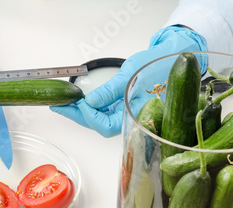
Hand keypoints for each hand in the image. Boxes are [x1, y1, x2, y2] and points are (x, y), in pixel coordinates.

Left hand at [51, 26, 207, 136]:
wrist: (172, 57)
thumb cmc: (157, 65)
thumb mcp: (130, 76)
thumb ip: (109, 91)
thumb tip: (90, 101)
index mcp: (138, 116)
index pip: (106, 125)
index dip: (89, 116)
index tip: (78, 102)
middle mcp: (132, 119)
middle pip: (99, 125)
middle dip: (78, 115)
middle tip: (60, 106)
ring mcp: (127, 114)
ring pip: (100, 120)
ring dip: (82, 112)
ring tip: (65, 103)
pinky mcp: (124, 108)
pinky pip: (104, 112)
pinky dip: (91, 107)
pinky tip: (80, 102)